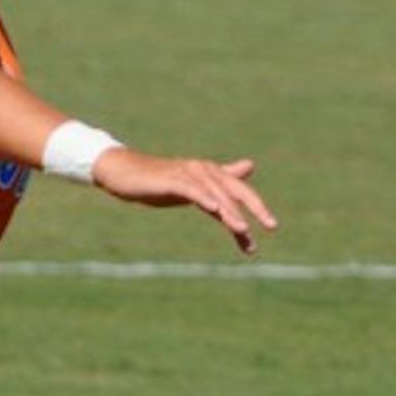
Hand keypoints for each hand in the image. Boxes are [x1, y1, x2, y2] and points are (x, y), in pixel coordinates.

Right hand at [90, 150, 277, 254]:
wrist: (124, 172)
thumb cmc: (158, 181)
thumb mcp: (194, 184)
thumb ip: (222, 180)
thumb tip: (250, 166)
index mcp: (210, 173)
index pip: (239, 191)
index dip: (257, 206)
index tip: (271, 227)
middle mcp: (202, 170)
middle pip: (234, 190)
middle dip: (254, 207)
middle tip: (271, 225)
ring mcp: (187, 174)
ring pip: (216, 193)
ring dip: (230, 211)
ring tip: (243, 229)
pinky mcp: (171, 180)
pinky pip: (192, 189)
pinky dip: (204, 198)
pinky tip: (215, 209)